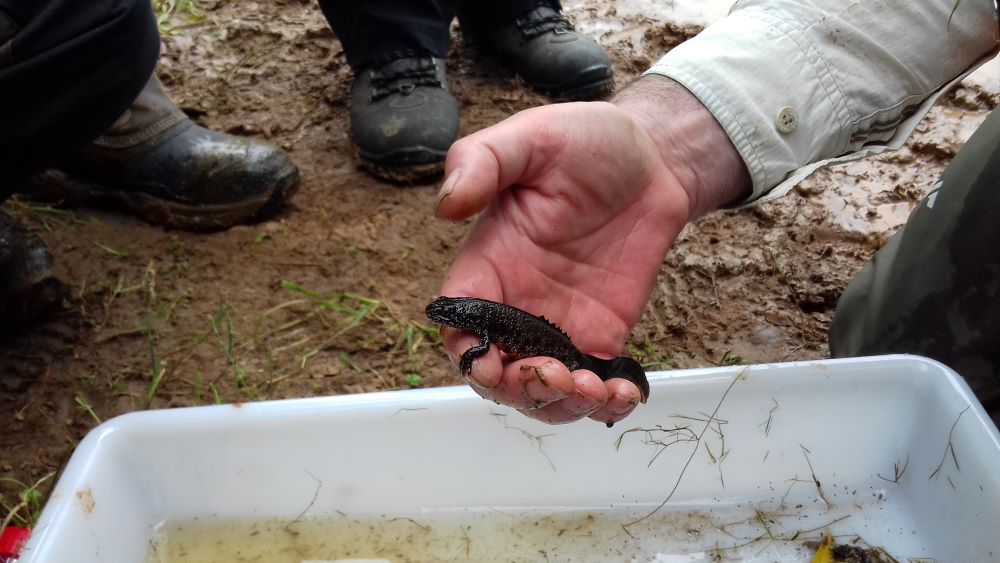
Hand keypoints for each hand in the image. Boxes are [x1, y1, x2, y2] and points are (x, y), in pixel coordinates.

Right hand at [435, 76, 748, 425]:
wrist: (654, 157)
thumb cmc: (584, 141)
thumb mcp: (529, 138)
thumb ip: (481, 163)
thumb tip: (446, 205)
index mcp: (488, 264)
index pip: (459, 328)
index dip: (468, 358)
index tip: (493, 366)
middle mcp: (517, 302)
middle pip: (497, 374)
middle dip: (519, 391)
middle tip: (557, 374)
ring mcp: (561, 323)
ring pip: (543, 391)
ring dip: (560, 406)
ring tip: (593, 389)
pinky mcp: (604, 333)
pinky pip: (595, 384)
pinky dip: (605, 404)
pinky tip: (622, 395)